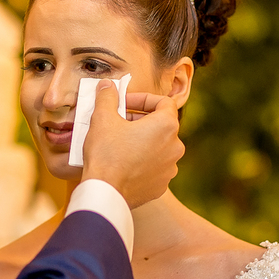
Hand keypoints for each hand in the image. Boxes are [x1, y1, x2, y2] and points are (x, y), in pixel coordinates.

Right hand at [81, 81, 182, 208]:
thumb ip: (107, 97)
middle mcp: (175, 147)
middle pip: (161, 125)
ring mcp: (170, 169)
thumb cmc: (106, 154)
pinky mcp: (161, 186)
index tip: (124, 103)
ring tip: (119, 142)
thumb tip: (107, 85)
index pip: (163, 102)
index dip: (143, 98)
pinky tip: (123, 162)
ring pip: (158, 146)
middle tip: (118, 121)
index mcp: (166, 126)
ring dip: (142, 140)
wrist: (105, 193)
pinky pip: (154, 166)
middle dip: (140, 119)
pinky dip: (142, 161)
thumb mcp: (102, 118)